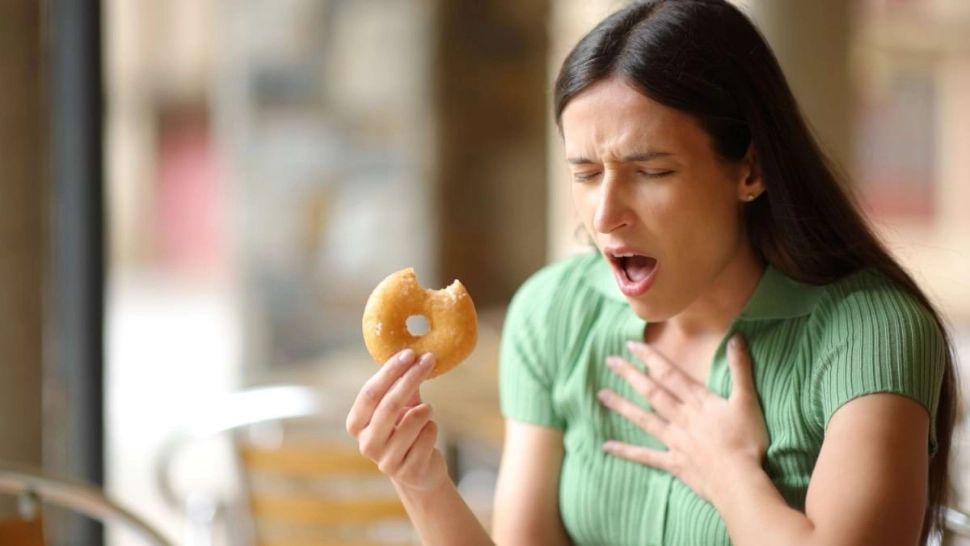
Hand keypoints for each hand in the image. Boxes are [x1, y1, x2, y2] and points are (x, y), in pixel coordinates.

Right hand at [346, 349, 447, 491]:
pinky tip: (428, 434)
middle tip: (429, 359)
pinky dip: (433, 428)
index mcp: (357, 424)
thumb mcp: (400, 406)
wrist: (420, 471)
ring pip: (413, 421)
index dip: (389, 372)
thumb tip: (411, 355)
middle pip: (389, 405)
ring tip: (427, 411)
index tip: (409, 353)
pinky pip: (428, 436)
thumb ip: (400, 385)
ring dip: (426, 409)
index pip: (369, 393)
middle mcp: (367, 444)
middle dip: (411, 378)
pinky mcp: (408, 471)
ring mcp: (386, 461)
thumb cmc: (407, 430)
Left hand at [597, 335, 768, 503]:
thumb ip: (740, 368)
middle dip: (630, 375)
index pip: (670, 374)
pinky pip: (645, 456)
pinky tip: (606, 446)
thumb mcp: (747, 400)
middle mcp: (681, 418)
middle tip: (609, 362)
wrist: (739, 481)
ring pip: (644, 420)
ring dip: (622, 406)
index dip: (650, 358)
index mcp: (698, 402)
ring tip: (601, 395)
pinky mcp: (673, 463)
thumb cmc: (747, 440)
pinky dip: (626, 451)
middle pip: (652, 392)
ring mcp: (675, 441)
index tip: (630, 345)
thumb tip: (736, 336)